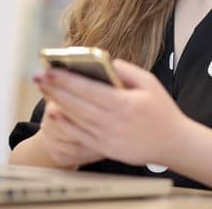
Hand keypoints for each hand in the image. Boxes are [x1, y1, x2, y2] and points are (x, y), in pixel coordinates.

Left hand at [35, 59, 189, 167]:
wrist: (173, 143)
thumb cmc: (162, 110)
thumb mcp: (150, 83)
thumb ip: (127, 70)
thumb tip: (104, 62)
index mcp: (124, 104)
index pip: (88, 89)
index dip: (66, 79)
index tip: (50, 69)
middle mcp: (113, 122)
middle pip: (76, 104)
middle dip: (54, 89)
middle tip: (38, 76)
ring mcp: (108, 138)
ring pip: (75, 119)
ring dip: (56, 104)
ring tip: (43, 90)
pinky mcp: (106, 149)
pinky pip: (80, 136)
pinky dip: (65, 125)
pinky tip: (54, 114)